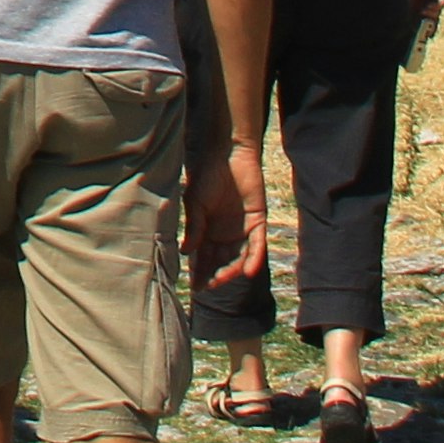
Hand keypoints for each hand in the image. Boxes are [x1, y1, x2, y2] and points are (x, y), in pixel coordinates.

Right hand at [190, 148, 268, 289]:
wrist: (227, 155)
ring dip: (231, 270)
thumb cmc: (206, 176)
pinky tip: (247, 270)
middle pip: (220, 260)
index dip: (199, 271)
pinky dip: (253, 259)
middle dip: (214, 275)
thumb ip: (194, 227)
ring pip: (238, 257)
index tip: (194, 287)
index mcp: (207, 230)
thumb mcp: (195, 203)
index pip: (203, 256)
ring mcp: (242, 229)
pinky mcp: (258, 222)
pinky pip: (257, 246)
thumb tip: (185, 251)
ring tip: (222, 279)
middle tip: (208, 286)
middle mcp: (225, 233)